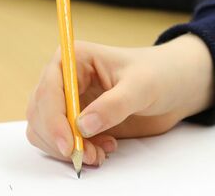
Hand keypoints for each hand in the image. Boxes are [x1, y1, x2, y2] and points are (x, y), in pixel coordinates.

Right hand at [26, 34, 214, 166]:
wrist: (175, 87)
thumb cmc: (159, 74)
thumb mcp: (141, 87)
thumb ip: (113, 105)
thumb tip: (81, 126)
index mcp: (74, 58)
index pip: (48, 90)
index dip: (53, 119)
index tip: (69, 145)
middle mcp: (64, 78)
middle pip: (39, 113)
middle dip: (60, 139)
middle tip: (89, 155)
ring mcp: (68, 101)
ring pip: (45, 131)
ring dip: (67, 149)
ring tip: (100, 153)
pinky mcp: (76, 121)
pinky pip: (61, 142)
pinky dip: (77, 152)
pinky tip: (104, 148)